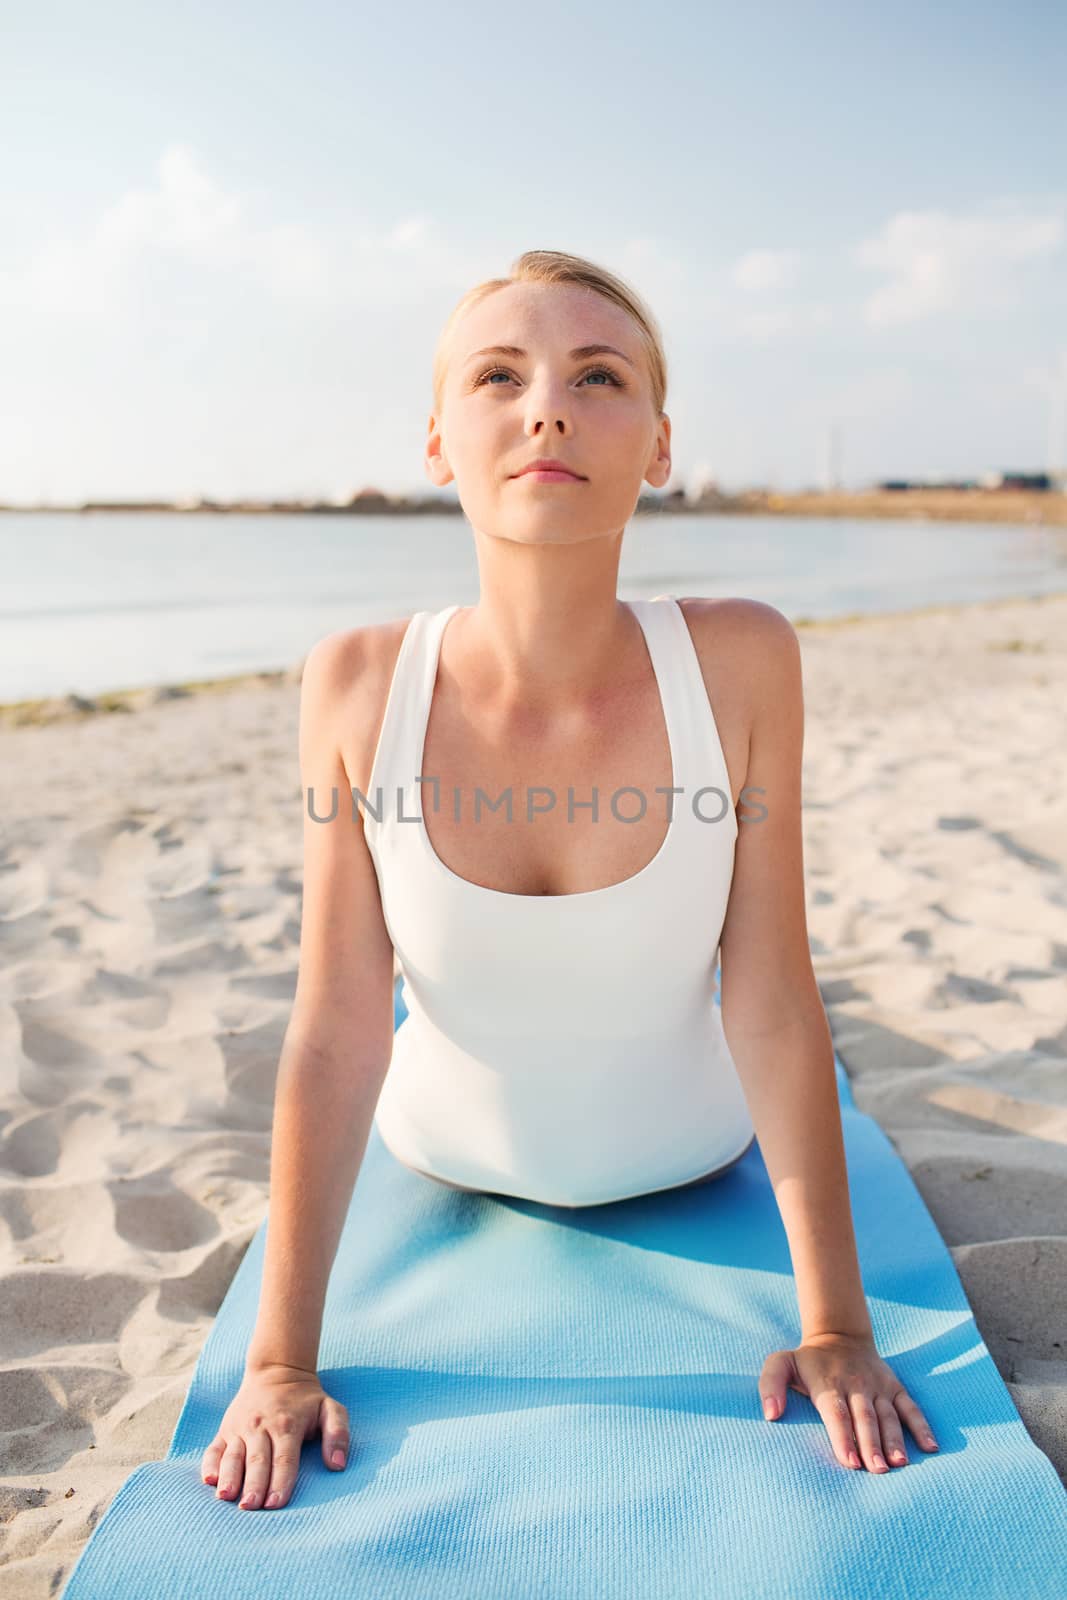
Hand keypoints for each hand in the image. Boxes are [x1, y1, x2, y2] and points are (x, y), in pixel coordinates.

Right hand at [200, 1362, 349, 1509]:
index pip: (284, 1459)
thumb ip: (338, 1434)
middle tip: (250, 1508)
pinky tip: (209, 1479)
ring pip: (233, 1456)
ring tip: (226, 1497)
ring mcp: (240, 1428)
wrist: (276, 1370)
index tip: (276, 1505)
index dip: (281, 1482)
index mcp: (287, 1425)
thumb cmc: (306, 1399)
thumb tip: (338, 1465)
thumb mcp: (330, 1409)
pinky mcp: (225, 1430)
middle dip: (253, 1485)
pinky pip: (214, 1449)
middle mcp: (261, 1427)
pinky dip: (210, 1464)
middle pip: (257, 1460)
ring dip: (229, 1476)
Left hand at [759, 1331, 939, 1471]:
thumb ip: (770, 1385)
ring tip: (900, 1464)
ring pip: (888, 1415)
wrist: (839, 1335)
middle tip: (878, 1471)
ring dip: (895, 1440)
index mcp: (828, 1385)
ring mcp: (877, 1387)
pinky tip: (931, 1447)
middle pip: (864, 1418)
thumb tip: (770, 1414)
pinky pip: (910, 1407)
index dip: (843, 1437)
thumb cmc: (807, 1361)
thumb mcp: (780, 1363)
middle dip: (871, 1444)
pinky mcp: (894, 1387)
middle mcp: (855, 1385)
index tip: (849, 1462)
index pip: (836, 1413)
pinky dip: (921, 1426)